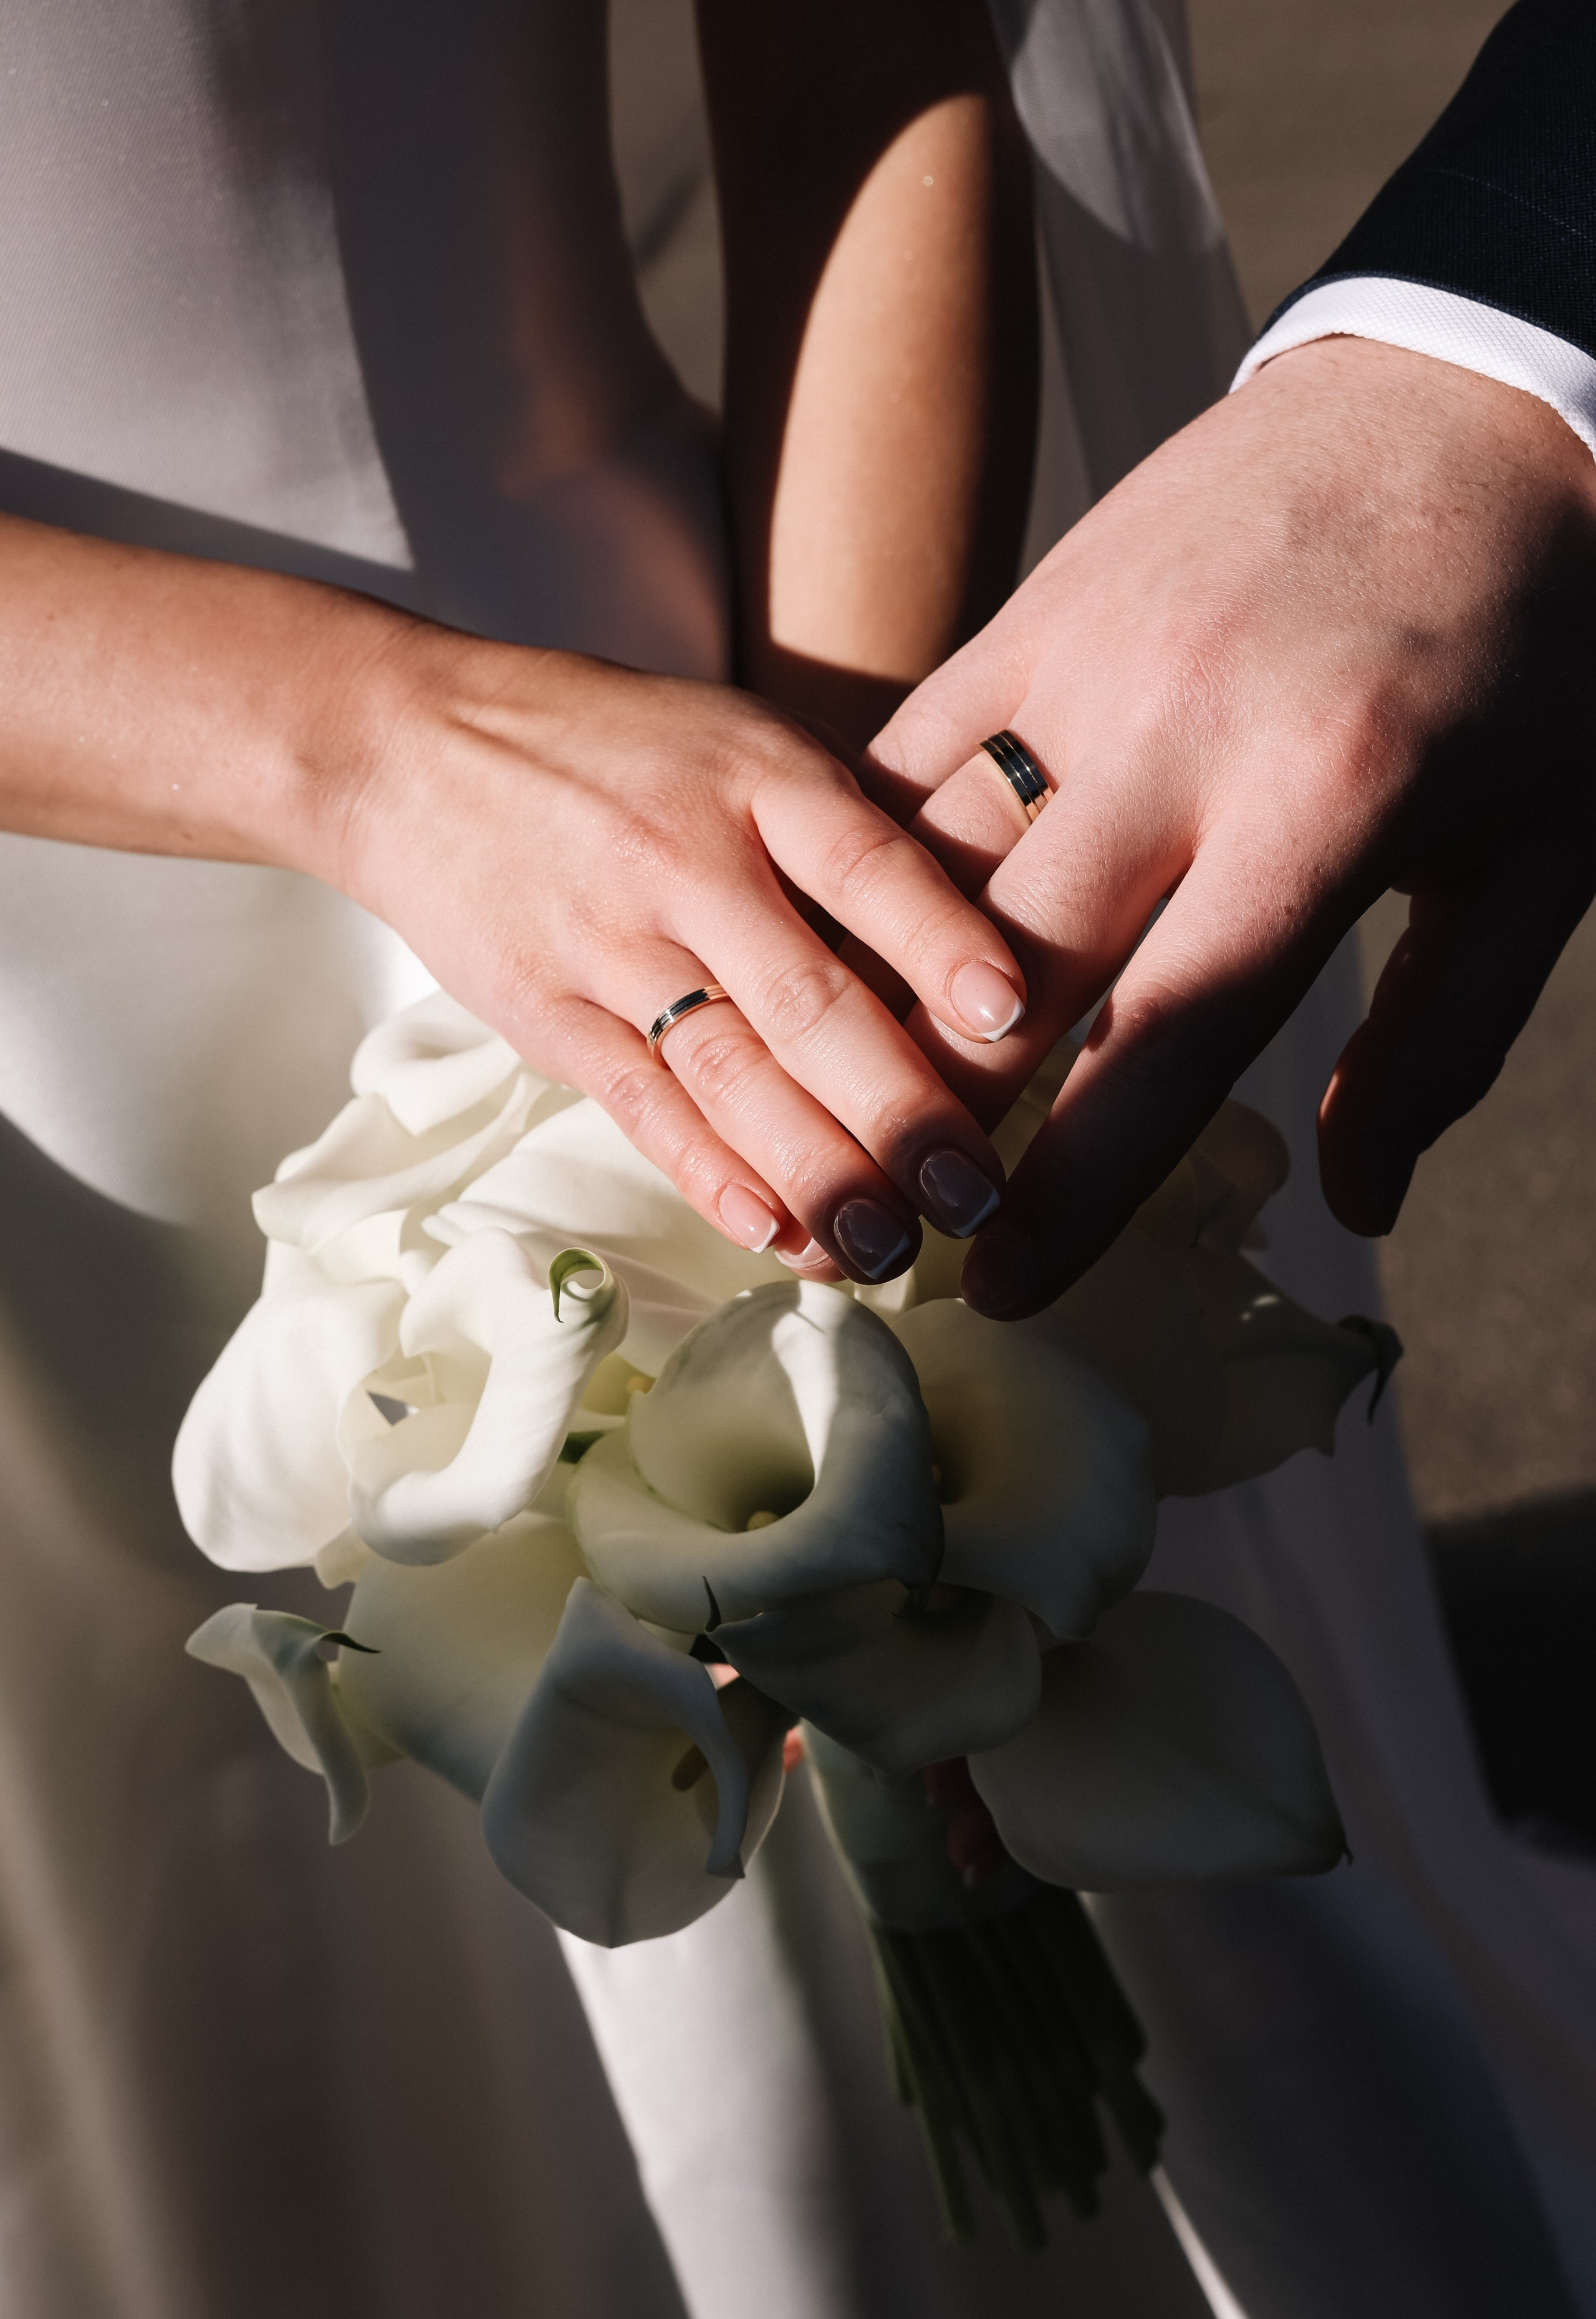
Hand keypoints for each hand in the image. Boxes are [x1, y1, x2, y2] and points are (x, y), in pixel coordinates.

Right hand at [0, 515, 1024, 1282]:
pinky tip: (771, 1231)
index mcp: (756, 773)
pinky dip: (708, 1174)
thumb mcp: (734, 737)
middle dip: (903, 1108)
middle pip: (811, 999)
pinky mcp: (549, 1012)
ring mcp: (612, 941)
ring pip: (731, 1073)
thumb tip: (976, 932)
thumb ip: (837, 826)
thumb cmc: (609, 746)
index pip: (869, 862)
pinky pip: (642, 1104)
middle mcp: (688, 858)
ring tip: (889, 1249)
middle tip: (976, 1192)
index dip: (943, 941)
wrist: (405, 745)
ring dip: (818, 1172)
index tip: (1015, 1016)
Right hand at [861, 337, 1595, 1314]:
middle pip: (1009, 972)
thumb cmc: (1537, 645)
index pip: (1163, 1043)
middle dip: (945, 1120)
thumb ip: (1442, 1039)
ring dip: (888, 1000)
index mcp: (1319, 809)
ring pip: (930, 868)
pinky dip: (879, 858)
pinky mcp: (1036, 604)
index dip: (1078, 1190)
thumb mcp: (1538, 858)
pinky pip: (914, 753)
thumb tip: (1358, 1201)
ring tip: (860, 1105)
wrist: (1488, 392)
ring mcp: (1085, 660)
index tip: (1008, 1288)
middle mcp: (1178, 737)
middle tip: (907, 1222)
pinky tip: (855, 937)